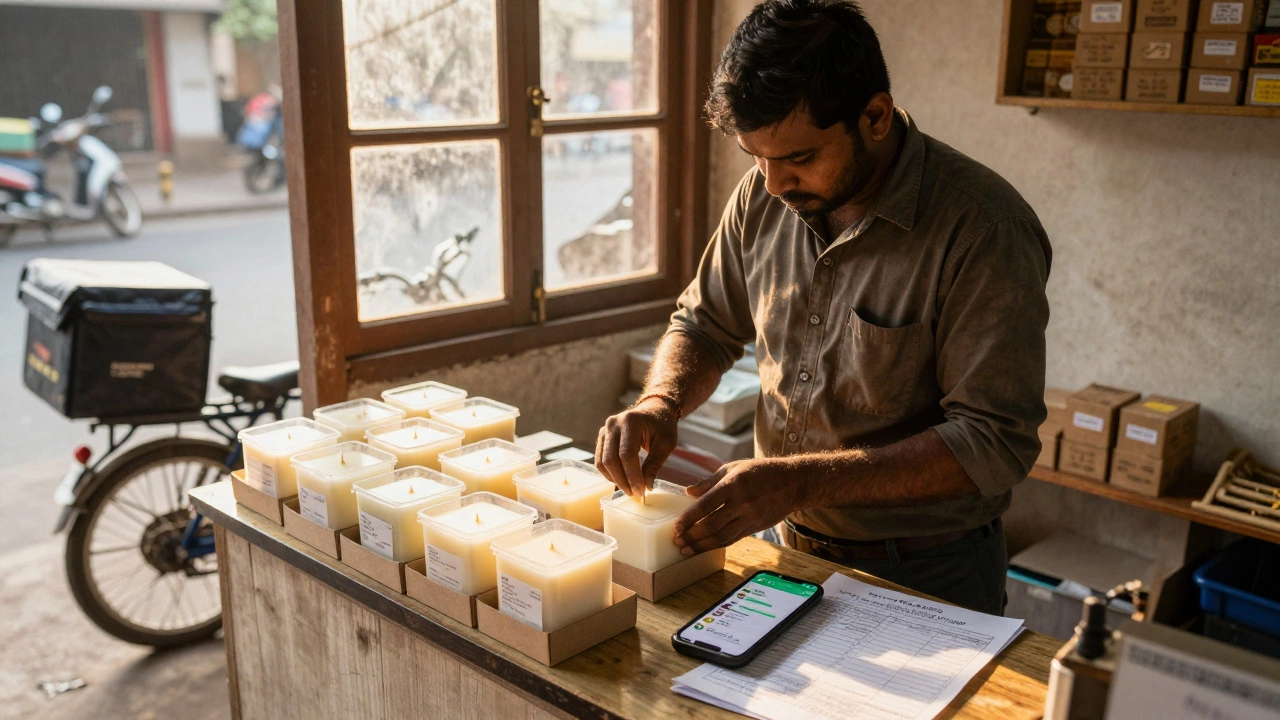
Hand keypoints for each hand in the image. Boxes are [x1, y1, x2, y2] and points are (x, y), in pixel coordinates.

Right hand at [595, 397, 679, 496]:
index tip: (641, 492)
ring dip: (615, 479)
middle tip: (635, 495)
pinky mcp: (602, 437)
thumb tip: (647, 487)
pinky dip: (609, 473)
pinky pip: (600, 460)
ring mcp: (605, 430)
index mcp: (631, 421)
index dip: (632, 475)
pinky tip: (621, 480)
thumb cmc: (662, 425)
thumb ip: (654, 464)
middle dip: (623, 480)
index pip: (627, 454)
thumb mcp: (665, 444)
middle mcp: (613, 424)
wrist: (653, 409)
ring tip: (629, 489)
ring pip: (603, 462)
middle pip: (611, 459)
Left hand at [673, 458, 810, 555]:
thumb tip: (688, 492)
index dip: (689, 518)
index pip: (706, 505)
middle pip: (711, 525)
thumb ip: (709, 482)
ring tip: (685, 550)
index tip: (676, 526)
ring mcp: (749, 518)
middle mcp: (741, 504)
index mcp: (732, 485)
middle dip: (692, 536)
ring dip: (701, 546)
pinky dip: (716, 545)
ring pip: (721, 537)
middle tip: (677, 541)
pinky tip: (704, 548)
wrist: (792, 483)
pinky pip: (732, 539)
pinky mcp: (755, 528)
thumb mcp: (733, 468)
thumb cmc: (760, 471)